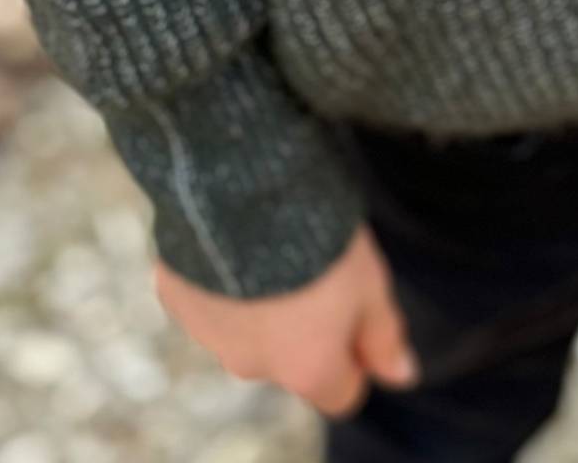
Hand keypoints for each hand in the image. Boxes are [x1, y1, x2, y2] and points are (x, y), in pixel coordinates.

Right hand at [152, 221, 419, 418]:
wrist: (239, 186)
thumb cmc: (316, 235)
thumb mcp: (369, 281)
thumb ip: (384, 334)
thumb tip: (402, 375)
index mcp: (306, 368)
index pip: (342, 392)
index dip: (357, 354)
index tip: (359, 311)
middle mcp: (253, 365)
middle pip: (290, 359)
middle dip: (304, 324)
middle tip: (317, 263)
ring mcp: (209, 334)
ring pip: (245, 327)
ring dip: (261, 299)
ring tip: (274, 241)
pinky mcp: (175, 296)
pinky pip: (207, 294)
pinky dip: (223, 275)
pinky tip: (235, 233)